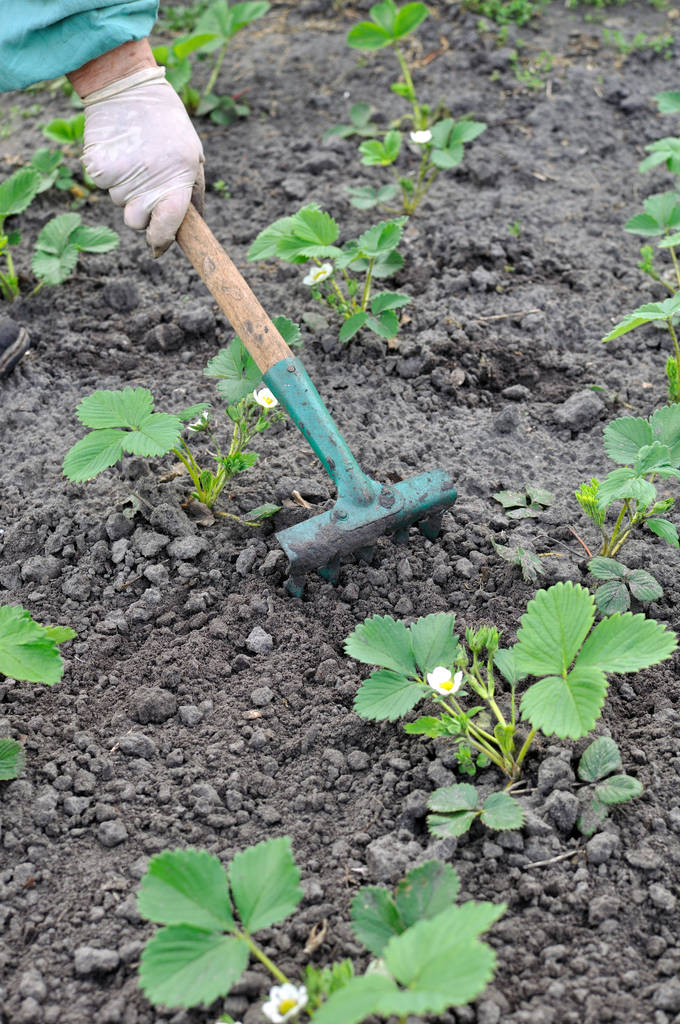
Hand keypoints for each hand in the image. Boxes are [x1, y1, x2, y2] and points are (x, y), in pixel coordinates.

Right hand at [80, 66, 203, 254]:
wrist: (127, 86)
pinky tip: (117, 149)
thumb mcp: (192, 152)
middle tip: (144, 180)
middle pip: (136, 222)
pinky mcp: (98, 168)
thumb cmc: (165, 121)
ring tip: (132, 153)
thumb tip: (196, 222)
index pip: (168, 226)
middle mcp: (149, 183)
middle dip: (139, 210)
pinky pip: (102, 184)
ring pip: (119, 201)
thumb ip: (193, 189)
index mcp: (178, 180)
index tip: (157, 245)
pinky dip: (108, 171)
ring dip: (124, 186)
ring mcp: (122, 177)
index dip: (161, 240)